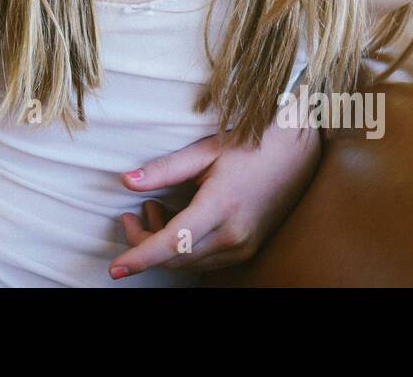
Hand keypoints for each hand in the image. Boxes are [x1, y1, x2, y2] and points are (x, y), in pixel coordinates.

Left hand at [108, 116, 321, 280]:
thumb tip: (127, 181)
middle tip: (132, 216)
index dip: (140, 257)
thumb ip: (165, 169)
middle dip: (144, 244)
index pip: (172, 243)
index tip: (115, 268)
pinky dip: (182, 248)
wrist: (297, 154)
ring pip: (188, 262)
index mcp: (220, 207)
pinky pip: (204, 259)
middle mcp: (233, 235)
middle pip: (175, 258)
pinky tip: (176, 221)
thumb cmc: (250, 145)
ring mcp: (243, 246)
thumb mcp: (206, 151)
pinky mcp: (247, 249)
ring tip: (154, 210)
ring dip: (163, 246)